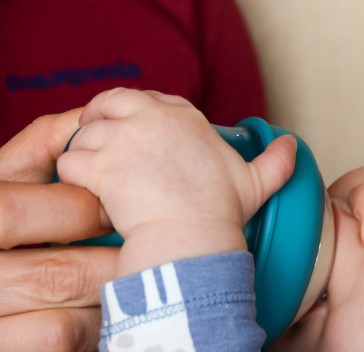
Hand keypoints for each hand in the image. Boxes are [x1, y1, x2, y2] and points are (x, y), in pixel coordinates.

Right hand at [0, 109, 117, 351]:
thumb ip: (22, 162)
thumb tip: (88, 122)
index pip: (7, 211)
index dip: (75, 207)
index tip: (110, 204)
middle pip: (50, 276)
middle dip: (112, 262)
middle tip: (146, 251)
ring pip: (60, 333)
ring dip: (109, 311)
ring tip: (125, 291)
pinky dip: (87, 348)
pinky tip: (98, 327)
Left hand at [57, 88, 295, 274]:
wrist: (193, 240)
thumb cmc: (221, 214)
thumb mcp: (255, 183)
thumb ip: (274, 161)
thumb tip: (293, 146)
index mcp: (182, 116)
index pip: (147, 98)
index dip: (134, 114)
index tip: (132, 135)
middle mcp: (150, 118)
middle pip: (107, 103)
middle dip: (96, 120)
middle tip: (96, 147)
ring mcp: (122, 140)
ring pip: (84, 133)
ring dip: (83, 154)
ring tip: (90, 179)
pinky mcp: (100, 166)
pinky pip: (70, 162)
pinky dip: (71, 178)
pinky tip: (83, 194)